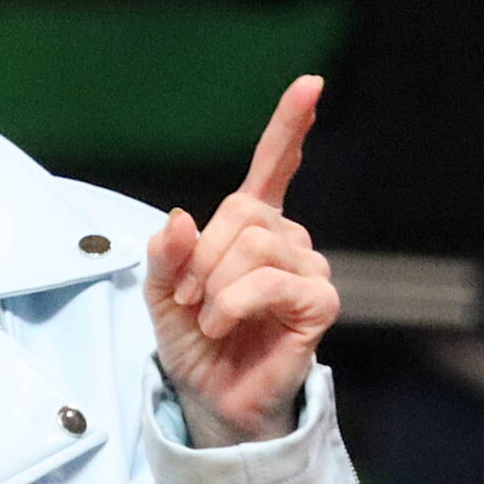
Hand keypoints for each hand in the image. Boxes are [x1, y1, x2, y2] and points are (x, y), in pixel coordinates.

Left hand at [144, 75, 337, 445]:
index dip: (290, 124)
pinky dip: (232, 304)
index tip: (311, 84)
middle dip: (201, 256)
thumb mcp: (162, 292)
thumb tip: (180, 218)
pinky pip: (270, 280)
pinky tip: (226, 326)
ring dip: (214, 285)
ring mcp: (309, 267)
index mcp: (251, 227)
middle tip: (192, 298)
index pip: (275, 165)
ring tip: (211, 317)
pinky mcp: (320, 301)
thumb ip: (166, 252)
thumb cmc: (196, 343)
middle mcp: (287, 239)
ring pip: (253, 244)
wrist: (211, 398)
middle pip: (241, 210)